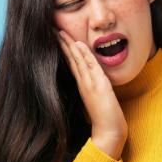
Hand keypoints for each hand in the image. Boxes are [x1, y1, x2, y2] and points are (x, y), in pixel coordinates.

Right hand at [55, 28, 127, 160]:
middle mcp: (83, 82)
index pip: (71, 62)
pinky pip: (90, 66)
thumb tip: (94, 79)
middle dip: (62, 43)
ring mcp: (89, 83)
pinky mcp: (98, 86)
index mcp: (82, 84)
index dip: (64, 49)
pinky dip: (83, 55)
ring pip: (76, 60)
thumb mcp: (99, 97)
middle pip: (70, 59)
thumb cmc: (105, 117)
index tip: (58, 37)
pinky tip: (78, 44)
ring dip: (68, 45)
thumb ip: (95, 87)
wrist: (108, 131)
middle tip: (53, 29)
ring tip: (60, 32)